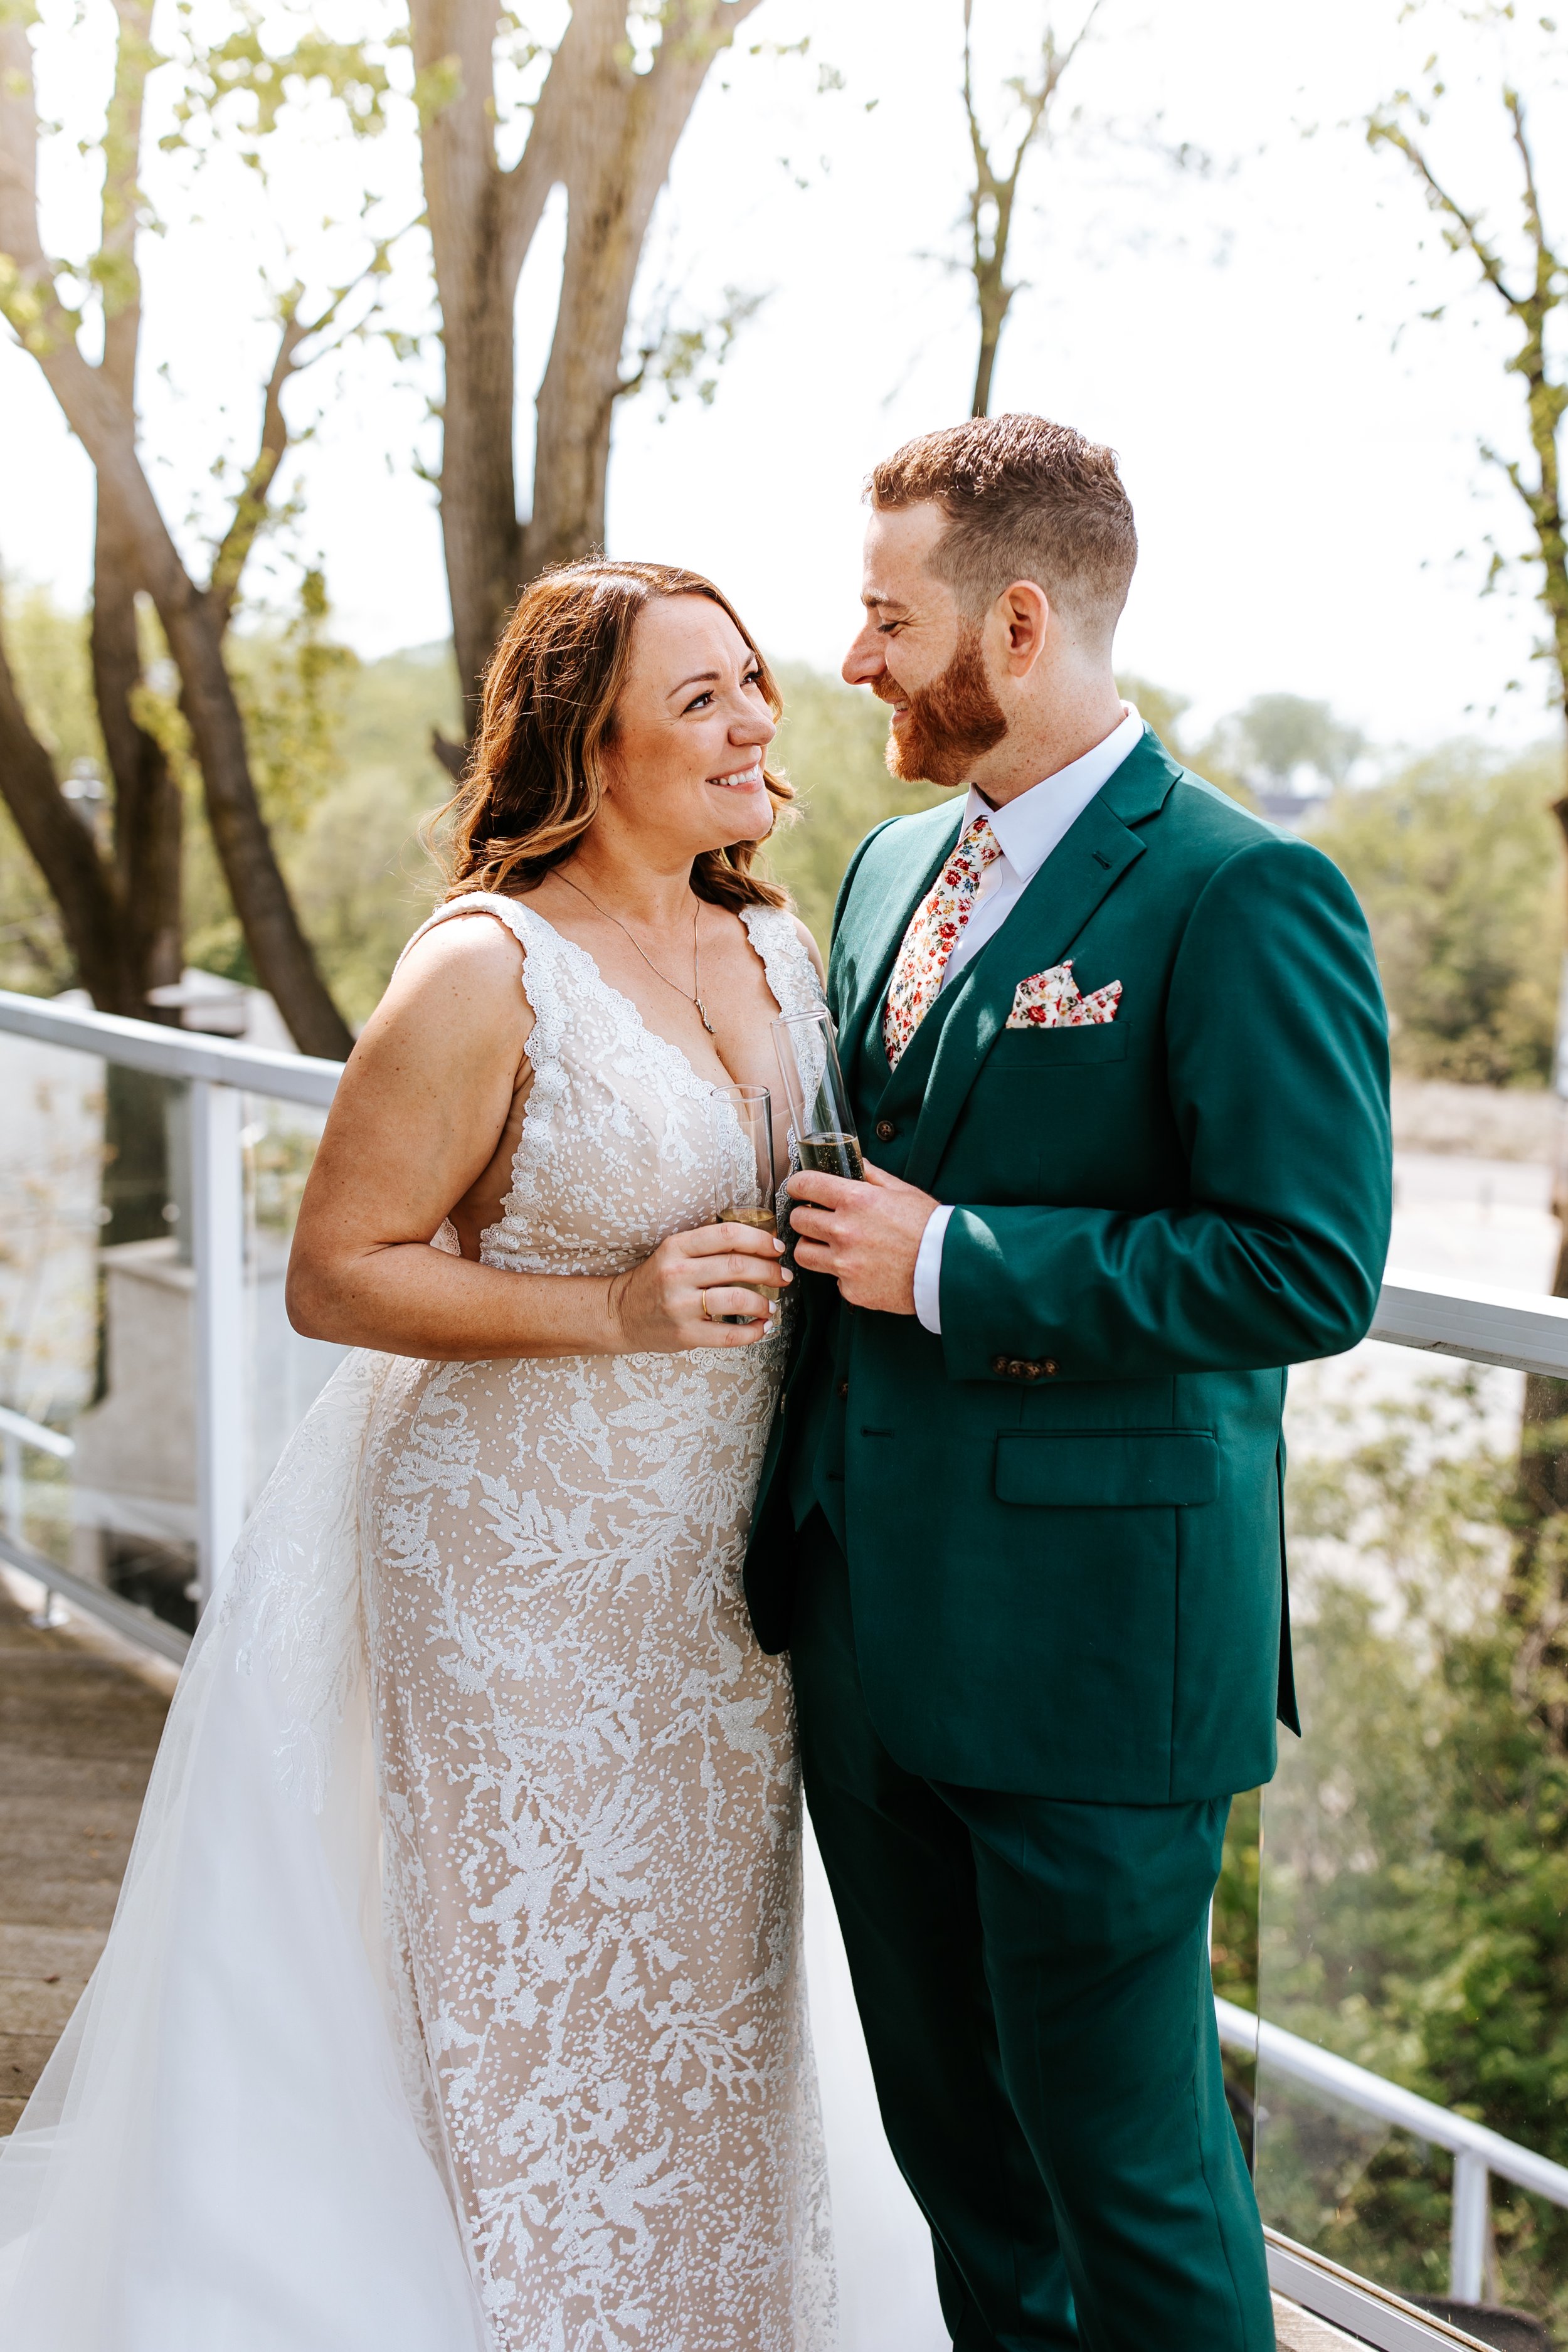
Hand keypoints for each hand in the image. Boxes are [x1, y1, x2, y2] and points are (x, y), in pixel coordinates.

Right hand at [608, 1221, 789, 1350]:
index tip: (777, 1248)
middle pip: (738, 1266)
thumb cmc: (655, 1281)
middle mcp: (677, 1274)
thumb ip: (708, 1245)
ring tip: (772, 1305)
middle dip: (770, 1271)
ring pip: (738, 1299)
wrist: (620, 1313)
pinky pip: (729, 1335)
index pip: (728, 1235)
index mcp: (676, 1247)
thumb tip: (758, 1241)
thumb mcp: (673, 1252)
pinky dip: (753, 1331)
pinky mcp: (685, 1334)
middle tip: (783, 1277)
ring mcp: (680, 1306)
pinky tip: (762, 1326)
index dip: (760, 1240)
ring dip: (764, 1302)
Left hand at [787, 1161, 936, 1314]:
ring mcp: (845, 1263)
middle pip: (798, 1221)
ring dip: (812, 1247)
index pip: (806, 1185)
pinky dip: (843, 1275)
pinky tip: (862, 1269)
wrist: (947, 1269)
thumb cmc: (930, 1228)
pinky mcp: (851, 1289)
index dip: (797, 1185)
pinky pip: (833, 1280)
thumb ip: (873, 1176)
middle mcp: (844, 1231)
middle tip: (816, 1219)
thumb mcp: (903, 1192)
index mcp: (855, 1200)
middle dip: (804, 1217)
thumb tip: (857, 1164)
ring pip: (803, 1253)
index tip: (798, 1188)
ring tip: (828, 1246)